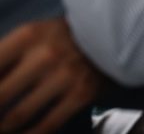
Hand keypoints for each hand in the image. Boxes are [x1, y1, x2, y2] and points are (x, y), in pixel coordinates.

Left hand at [0, 17, 105, 133]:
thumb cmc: (63, 38)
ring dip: (3, 127)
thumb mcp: (32, 36)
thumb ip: (4, 58)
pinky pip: (46, 125)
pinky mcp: (81, 94)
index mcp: (27, 35)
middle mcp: (44, 54)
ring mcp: (64, 76)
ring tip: (2, 127)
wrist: (115, 36)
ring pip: (17, 116)